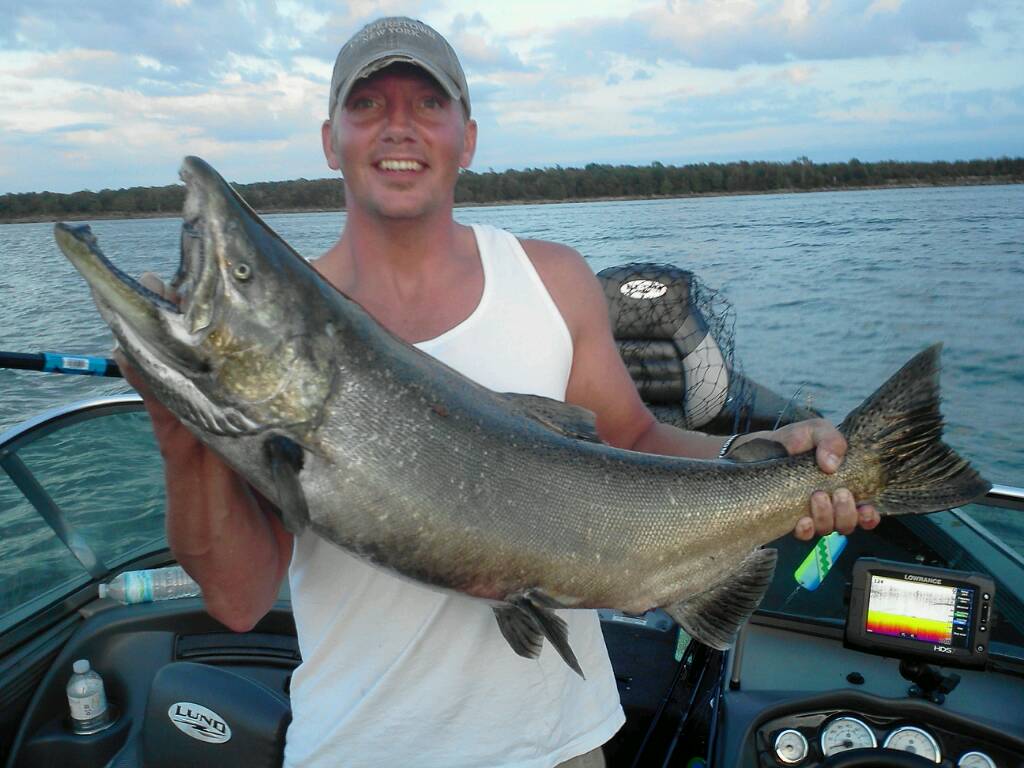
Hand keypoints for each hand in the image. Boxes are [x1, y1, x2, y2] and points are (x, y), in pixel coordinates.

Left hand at [734, 418, 880, 540]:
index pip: (864, 512)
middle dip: (847, 512)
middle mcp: (829, 505)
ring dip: (827, 516)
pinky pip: (804, 535)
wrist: (760, 448)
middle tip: (838, 493)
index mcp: (842, 486)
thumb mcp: (815, 431)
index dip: (869, 517)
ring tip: (817, 496)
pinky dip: (807, 529)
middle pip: (847, 524)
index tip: (866, 508)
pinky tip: (803, 520)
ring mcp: (809, 514)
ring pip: (828, 529)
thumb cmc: (794, 440)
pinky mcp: (789, 519)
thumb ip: (830, 440)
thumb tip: (831, 465)